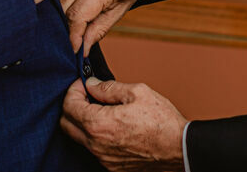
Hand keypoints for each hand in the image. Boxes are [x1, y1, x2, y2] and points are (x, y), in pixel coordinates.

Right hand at [59, 0, 163, 54]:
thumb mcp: (122, 8)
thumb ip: (100, 29)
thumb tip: (82, 48)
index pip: (76, 16)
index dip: (72, 36)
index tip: (72, 48)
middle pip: (63, 6)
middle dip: (64, 26)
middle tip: (71, 37)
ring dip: (60, 11)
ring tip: (68, 21)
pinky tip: (66, 1)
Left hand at [60, 78, 185, 170]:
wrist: (180, 149)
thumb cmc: (162, 121)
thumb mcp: (137, 92)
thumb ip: (108, 87)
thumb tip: (91, 84)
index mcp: (99, 124)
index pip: (69, 106)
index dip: (73, 90)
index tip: (83, 83)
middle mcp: (96, 145)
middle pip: (66, 125)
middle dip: (72, 107)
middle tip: (87, 95)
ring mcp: (103, 159)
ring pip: (79, 138)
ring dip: (84, 122)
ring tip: (103, 110)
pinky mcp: (112, 167)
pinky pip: (94, 149)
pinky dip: (96, 136)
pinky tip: (112, 126)